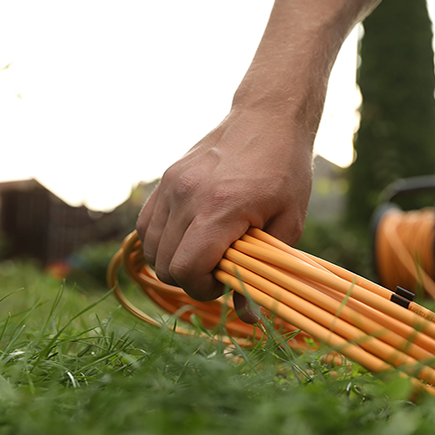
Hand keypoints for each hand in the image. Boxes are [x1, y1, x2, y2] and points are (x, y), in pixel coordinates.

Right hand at [136, 106, 313, 302]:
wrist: (267, 117)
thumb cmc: (286, 170)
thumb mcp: (289, 222)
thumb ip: (264, 269)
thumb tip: (248, 317)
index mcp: (222, 207)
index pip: (187, 268)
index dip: (202, 288)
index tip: (225, 282)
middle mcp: (189, 195)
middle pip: (165, 265)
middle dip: (190, 280)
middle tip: (218, 271)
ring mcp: (172, 185)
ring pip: (150, 248)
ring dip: (173, 262)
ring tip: (205, 254)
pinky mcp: (165, 179)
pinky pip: (146, 226)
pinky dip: (161, 242)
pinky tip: (189, 238)